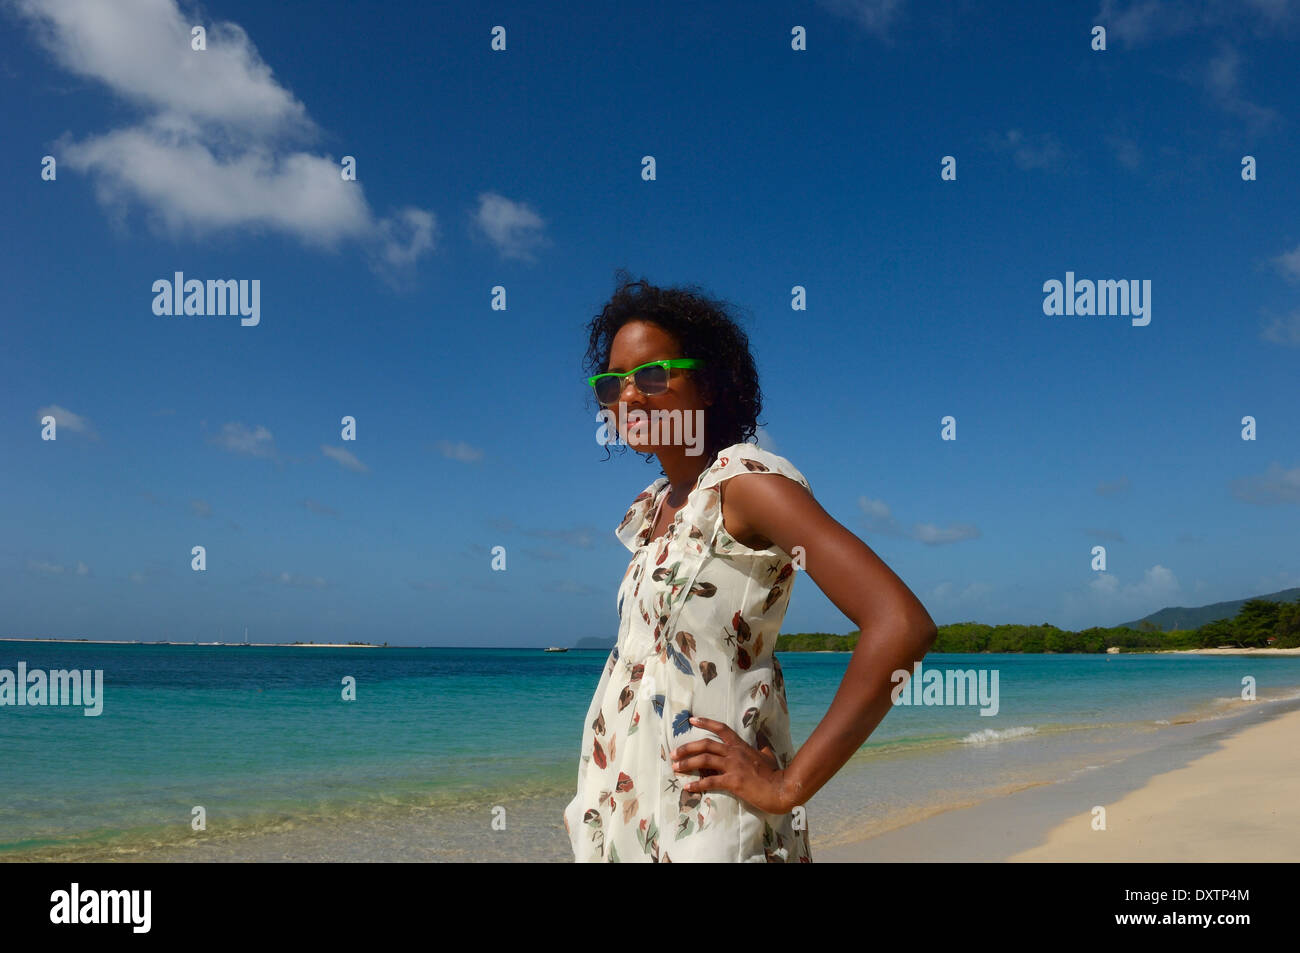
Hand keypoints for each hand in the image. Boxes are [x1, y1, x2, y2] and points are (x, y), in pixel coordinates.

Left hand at [670, 715, 793, 814]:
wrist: (782, 788)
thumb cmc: (775, 773)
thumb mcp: (768, 755)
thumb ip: (762, 746)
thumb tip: (762, 739)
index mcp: (741, 746)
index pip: (721, 729)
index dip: (706, 722)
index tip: (692, 720)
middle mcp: (734, 753)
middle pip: (705, 744)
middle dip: (687, 747)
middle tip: (673, 753)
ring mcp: (733, 767)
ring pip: (704, 760)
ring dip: (687, 763)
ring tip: (675, 768)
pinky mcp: (733, 782)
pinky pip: (710, 781)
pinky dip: (697, 784)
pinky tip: (688, 787)